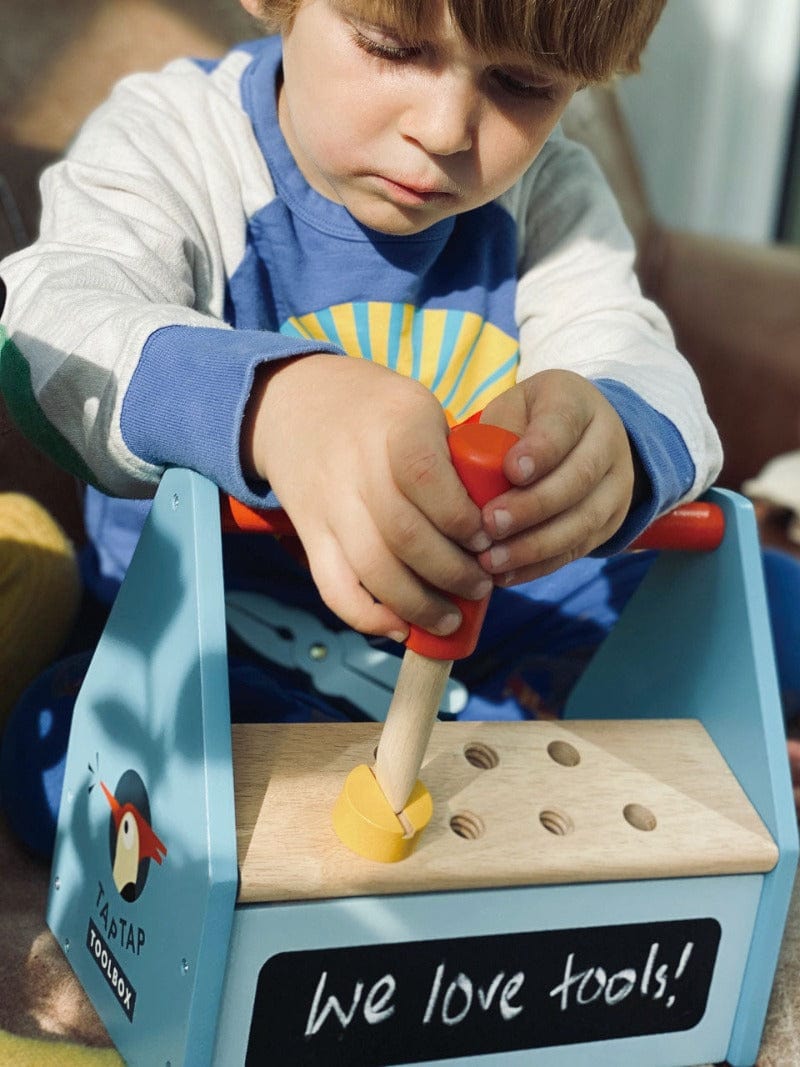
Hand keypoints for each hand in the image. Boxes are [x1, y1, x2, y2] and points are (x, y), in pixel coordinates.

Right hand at [242, 355, 493, 638]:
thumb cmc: (381, 413)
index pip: (424, 476)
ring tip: (451, 617)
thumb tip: (497, 528)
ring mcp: (329, 504)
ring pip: (372, 569)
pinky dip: (368, 618)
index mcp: (396, 426)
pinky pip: (334, 588)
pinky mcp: (310, 533)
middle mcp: (356, 466)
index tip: (486, 539)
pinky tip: (401, 627)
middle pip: (403, 534)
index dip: (459, 518)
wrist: (299, 403)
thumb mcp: (422, 410)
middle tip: (481, 585)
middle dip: (452, 572)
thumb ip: (455, 461)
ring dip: (418, 605)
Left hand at [476, 369, 636, 584]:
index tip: (510, 471)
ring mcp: (616, 484)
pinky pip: (577, 549)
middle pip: (578, 478)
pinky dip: (539, 566)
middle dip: (532, 506)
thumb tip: (464, 483)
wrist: (579, 438)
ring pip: (582, 520)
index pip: (563, 424)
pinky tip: (505, 575)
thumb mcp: (510, 411)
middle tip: (490, 524)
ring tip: (491, 560)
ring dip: (533, 546)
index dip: (540, 450)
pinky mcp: (610, 522)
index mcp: (575, 402)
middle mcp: (606, 441)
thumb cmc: (527, 423)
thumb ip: (493, 437)